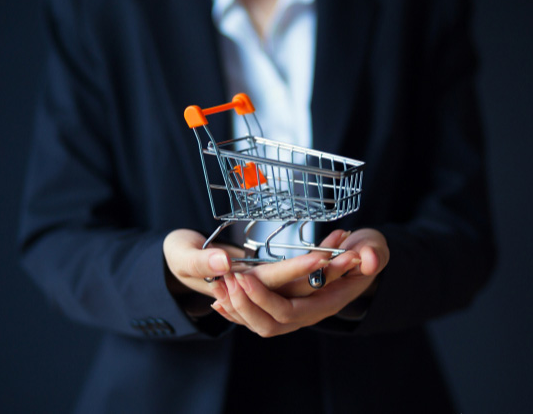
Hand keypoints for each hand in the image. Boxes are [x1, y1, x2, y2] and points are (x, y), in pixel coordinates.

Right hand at [163, 229, 360, 298]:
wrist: (178, 265)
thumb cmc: (176, 257)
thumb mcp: (181, 254)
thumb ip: (200, 258)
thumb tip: (224, 262)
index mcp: (239, 286)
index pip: (275, 281)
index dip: (298, 268)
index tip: (322, 253)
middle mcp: (259, 291)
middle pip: (302, 288)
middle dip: (330, 272)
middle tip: (356, 251)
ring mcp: (267, 287)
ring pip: (308, 284)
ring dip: (331, 268)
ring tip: (352, 242)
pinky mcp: (272, 279)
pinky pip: (303, 276)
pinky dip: (322, 262)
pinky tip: (338, 241)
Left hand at [210, 228, 388, 336]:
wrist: (365, 258)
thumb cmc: (367, 250)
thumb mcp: (374, 246)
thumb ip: (374, 253)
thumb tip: (366, 259)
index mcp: (328, 301)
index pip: (290, 312)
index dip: (264, 299)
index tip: (244, 278)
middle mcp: (311, 312)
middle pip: (271, 324)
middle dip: (245, 305)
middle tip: (226, 281)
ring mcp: (299, 312)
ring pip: (261, 324)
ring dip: (238, 308)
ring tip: (218, 286)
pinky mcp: (288, 305)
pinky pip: (259, 318)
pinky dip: (238, 310)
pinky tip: (220, 300)